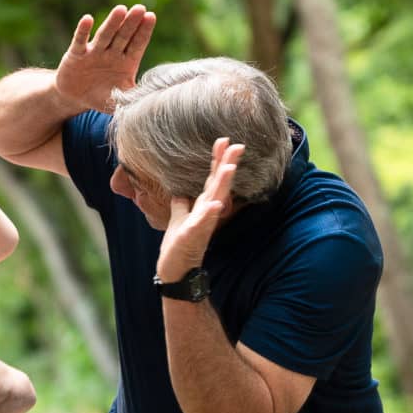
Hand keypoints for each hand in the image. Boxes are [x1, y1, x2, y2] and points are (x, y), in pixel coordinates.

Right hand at [54, 4, 155, 112]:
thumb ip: (134, 99)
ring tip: (121, 9)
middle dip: (131, 23)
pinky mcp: (76, 55)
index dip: (143, 32)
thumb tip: (152, 102)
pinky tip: (88, 19)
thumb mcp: (120, 101)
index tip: (150, 17)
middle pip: (123, 36)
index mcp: (126, 62)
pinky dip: (83, 31)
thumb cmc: (101, 96)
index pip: (137, 44)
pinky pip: (80, 41)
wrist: (75, 97)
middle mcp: (112, 53)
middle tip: (140, 8)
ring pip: (105, 35)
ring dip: (112, 23)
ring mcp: (94, 52)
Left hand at [156, 138, 243, 282]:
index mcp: (202, 206)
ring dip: (223, 185)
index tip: (223, 139)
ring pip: (215, 201)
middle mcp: (206, 213)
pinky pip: (202, 224)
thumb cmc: (178, 246)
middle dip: (227, 165)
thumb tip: (180, 190)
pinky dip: (209, 214)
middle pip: (219, 185)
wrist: (174, 273)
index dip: (217, 160)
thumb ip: (182, 203)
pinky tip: (215, 204)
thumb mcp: (178, 218)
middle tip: (238, 145)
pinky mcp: (192, 238)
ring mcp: (201, 225)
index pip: (212, 179)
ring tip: (229, 167)